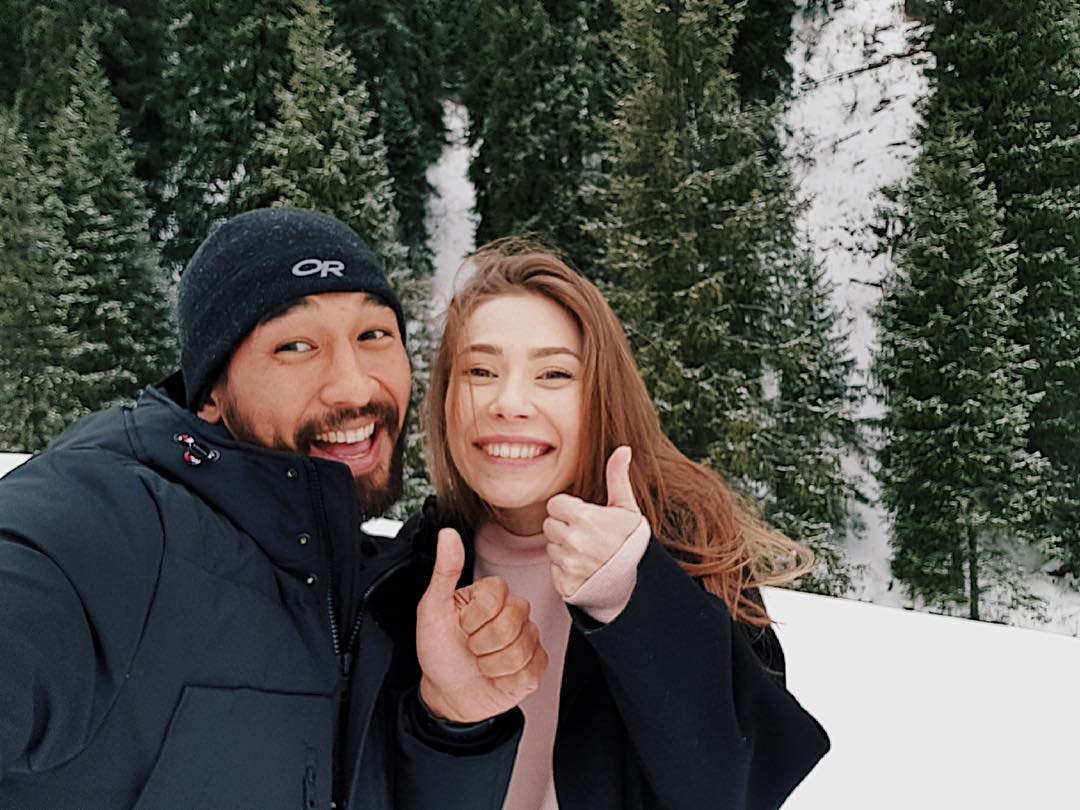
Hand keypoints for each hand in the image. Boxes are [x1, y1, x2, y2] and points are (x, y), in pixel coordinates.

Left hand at [416, 528, 547, 722]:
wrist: (447, 694)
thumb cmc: (439, 650)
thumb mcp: (432, 609)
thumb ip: (444, 571)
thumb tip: (448, 535)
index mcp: (490, 595)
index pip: (497, 594)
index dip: (474, 617)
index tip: (461, 625)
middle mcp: (513, 613)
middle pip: (512, 621)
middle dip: (482, 642)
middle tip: (471, 647)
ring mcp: (528, 639)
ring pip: (521, 649)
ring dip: (492, 664)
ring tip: (481, 663)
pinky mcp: (536, 666)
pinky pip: (530, 670)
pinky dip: (506, 680)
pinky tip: (496, 676)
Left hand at [543, 445, 642, 598]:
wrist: (640, 582)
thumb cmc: (632, 543)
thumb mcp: (627, 507)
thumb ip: (617, 476)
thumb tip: (623, 449)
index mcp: (584, 518)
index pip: (554, 505)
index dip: (568, 509)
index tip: (583, 516)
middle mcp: (573, 541)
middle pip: (549, 525)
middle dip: (564, 527)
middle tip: (586, 534)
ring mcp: (568, 564)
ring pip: (551, 548)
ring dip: (564, 549)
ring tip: (587, 552)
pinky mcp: (564, 584)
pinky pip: (554, 570)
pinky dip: (565, 570)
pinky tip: (584, 568)